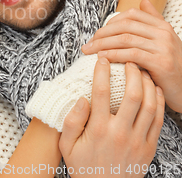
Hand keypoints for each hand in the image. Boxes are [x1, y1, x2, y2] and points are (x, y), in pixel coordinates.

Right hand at [59, 58, 164, 177]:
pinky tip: (153, 89)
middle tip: (126, 60)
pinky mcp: (149, 147)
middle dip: (131, 73)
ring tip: (141, 70)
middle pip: (131, 95)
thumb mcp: (67, 145)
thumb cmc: (83, 166)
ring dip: (147, 84)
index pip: (101, 93)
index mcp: (97, 129)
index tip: (101, 59)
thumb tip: (82, 98)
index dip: (102, 72)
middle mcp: (119, 133)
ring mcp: (137, 140)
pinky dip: (158, 101)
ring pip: (149, 105)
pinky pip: (158, 119)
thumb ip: (72, 121)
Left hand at [82, 0, 181, 111]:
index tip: (97, 33)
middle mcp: (164, 33)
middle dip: (102, 34)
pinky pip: (131, 55)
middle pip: (125, 26)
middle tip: (88, 44)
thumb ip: (153, 21)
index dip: (110, 22)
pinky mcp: (162, 63)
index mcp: (163, 26)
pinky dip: (113, 55)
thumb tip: (143, 1)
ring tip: (89, 51)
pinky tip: (102, 58)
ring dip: (102, 45)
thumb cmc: (172, 66)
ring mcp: (164, 47)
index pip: (131, 15)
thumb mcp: (164, 41)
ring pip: (125, 39)